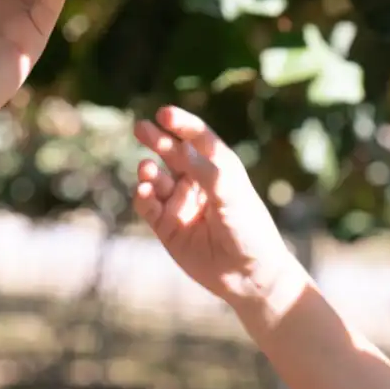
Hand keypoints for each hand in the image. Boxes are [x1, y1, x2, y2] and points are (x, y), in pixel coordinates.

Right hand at [133, 106, 305, 309]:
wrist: (250, 275)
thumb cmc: (249, 229)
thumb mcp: (230, 194)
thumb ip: (204, 171)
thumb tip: (178, 147)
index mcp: (218, 169)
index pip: (197, 138)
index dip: (181, 123)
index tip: (164, 113)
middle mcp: (197, 183)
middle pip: (172, 154)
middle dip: (156, 140)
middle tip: (140, 127)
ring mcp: (180, 204)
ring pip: (157, 180)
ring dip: (149, 172)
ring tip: (147, 169)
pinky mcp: (167, 228)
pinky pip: (149, 207)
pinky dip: (143, 197)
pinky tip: (144, 192)